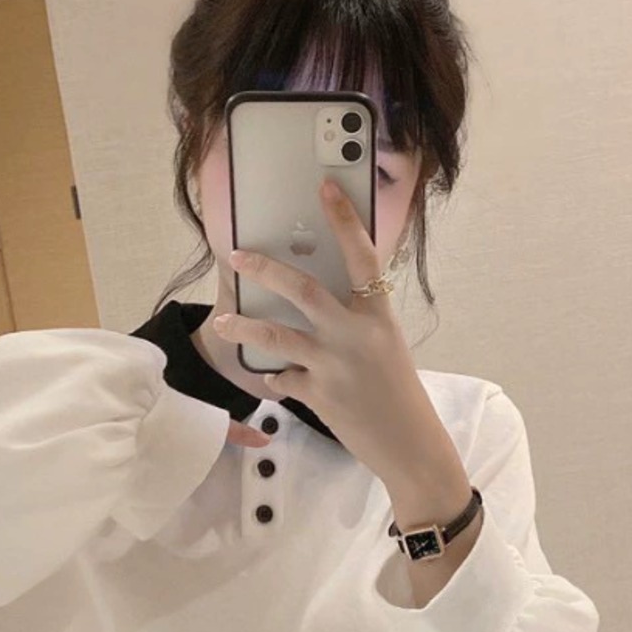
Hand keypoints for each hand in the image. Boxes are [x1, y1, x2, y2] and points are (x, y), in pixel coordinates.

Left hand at [214, 180, 450, 483]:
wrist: (409, 444)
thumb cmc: (400, 393)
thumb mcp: (388, 346)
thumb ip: (360, 321)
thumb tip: (328, 301)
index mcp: (378, 316)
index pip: (362, 256)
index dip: (343, 219)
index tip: (325, 187)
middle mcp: (355, 335)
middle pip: (303, 290)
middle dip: (265, 270)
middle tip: (237, 255)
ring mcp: (334, 365)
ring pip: (276, 336)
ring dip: (244, 327)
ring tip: (221, 322)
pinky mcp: (318, 395)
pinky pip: (282, 378)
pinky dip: (273, 376)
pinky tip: (270, 376)